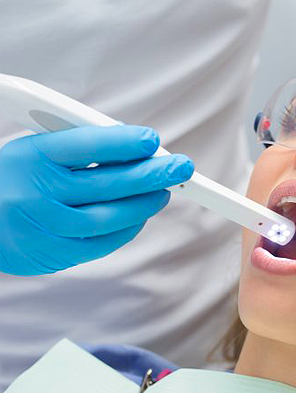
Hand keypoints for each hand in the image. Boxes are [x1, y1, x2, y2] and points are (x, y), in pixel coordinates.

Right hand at [0, 125, 193, 274]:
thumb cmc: (12, 180)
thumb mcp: (35, 152)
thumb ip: (79, 148)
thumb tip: (134, 149)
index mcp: (30, 156)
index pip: (87, 145)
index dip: (124, 142)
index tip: (152, 140)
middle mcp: (36, 192)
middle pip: (107, 182)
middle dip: (152, 173)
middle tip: (180, 167)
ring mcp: (45, 226)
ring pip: (110, 216)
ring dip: (145, 203)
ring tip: (164, 191)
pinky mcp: (53, 253)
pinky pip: (101, 242)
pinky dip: (127, 228)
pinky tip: (141, 215)